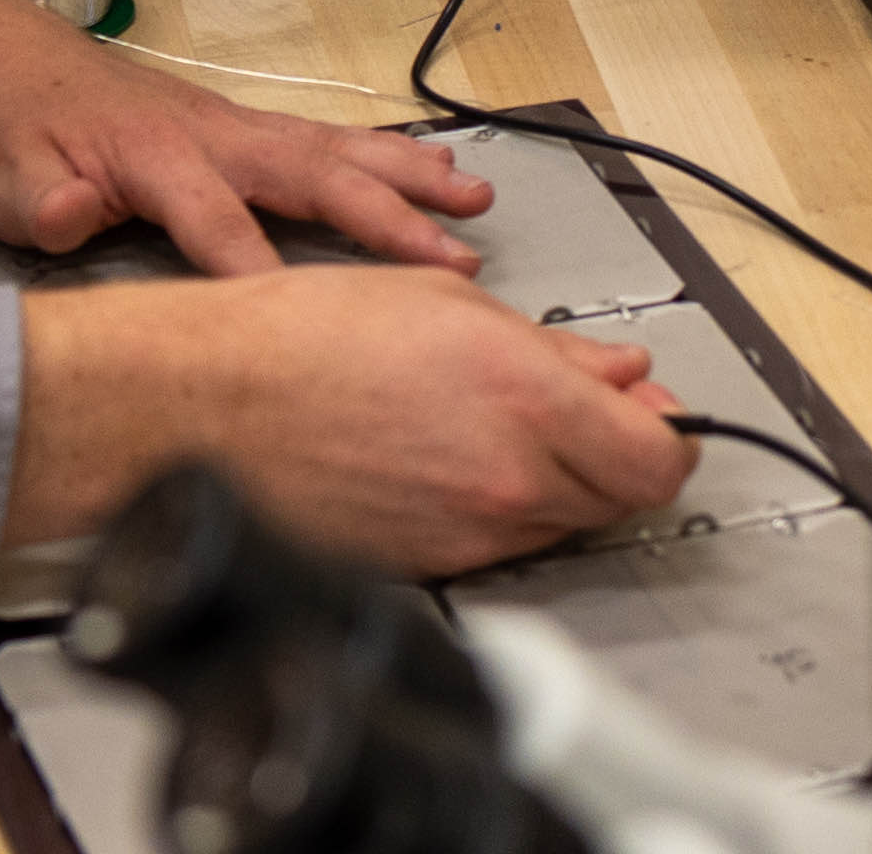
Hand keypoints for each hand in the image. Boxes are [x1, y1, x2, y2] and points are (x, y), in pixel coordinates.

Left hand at [0, 0, 487, 279]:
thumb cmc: (4, 124)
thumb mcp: (1, 174)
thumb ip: (40, 203)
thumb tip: (67, 218)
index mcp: (152, 152)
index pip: (217, 222)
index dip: (263, 274)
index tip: (320, 327)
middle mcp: (208, 133)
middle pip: (310, 175)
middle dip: (386, 218)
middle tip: (455, 260)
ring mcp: (229, 125)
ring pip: (331, 148)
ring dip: (406, 175)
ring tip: (475, 198)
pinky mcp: (236, 127)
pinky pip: (322, 138)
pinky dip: (382, 152)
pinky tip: (430, 166)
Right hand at [10, 268, 694, 573]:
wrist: (202, 406)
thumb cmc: (297, 338)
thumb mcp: (442, 301)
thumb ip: (552, 348)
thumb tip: (619, 375)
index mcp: (523, 400)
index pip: (660, 459)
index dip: (669, 435)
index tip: (656, 415)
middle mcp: (507, 480)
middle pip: (621, 498)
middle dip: (611, 455)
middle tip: (574, 413)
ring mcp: (468, 536)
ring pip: (561, 524)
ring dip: (551, 482)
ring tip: (483, 425)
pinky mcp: (429, 570)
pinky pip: (497, 544)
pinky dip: (492, 509)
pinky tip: (440, 460)